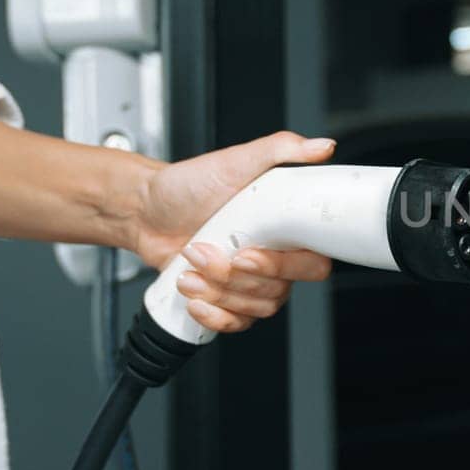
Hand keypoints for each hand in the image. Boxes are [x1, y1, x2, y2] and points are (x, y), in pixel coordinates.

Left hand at [129, 131, 336, 332]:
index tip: (248, 253)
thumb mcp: (236, 161)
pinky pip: (236, 323)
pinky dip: (214, 315)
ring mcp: (250, 282)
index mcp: (286, 230)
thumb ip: (282, 149)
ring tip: (189, 264)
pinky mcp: (227, 298)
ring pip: (255, 308)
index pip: (313, 264)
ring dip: (217, 291)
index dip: (285, 267)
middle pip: (279, 291)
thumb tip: (322, 146)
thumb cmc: (190, 185)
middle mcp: (274, 258)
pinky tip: (195, 296)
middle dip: (236, 278)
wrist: (147, 209)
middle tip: (205, 252)